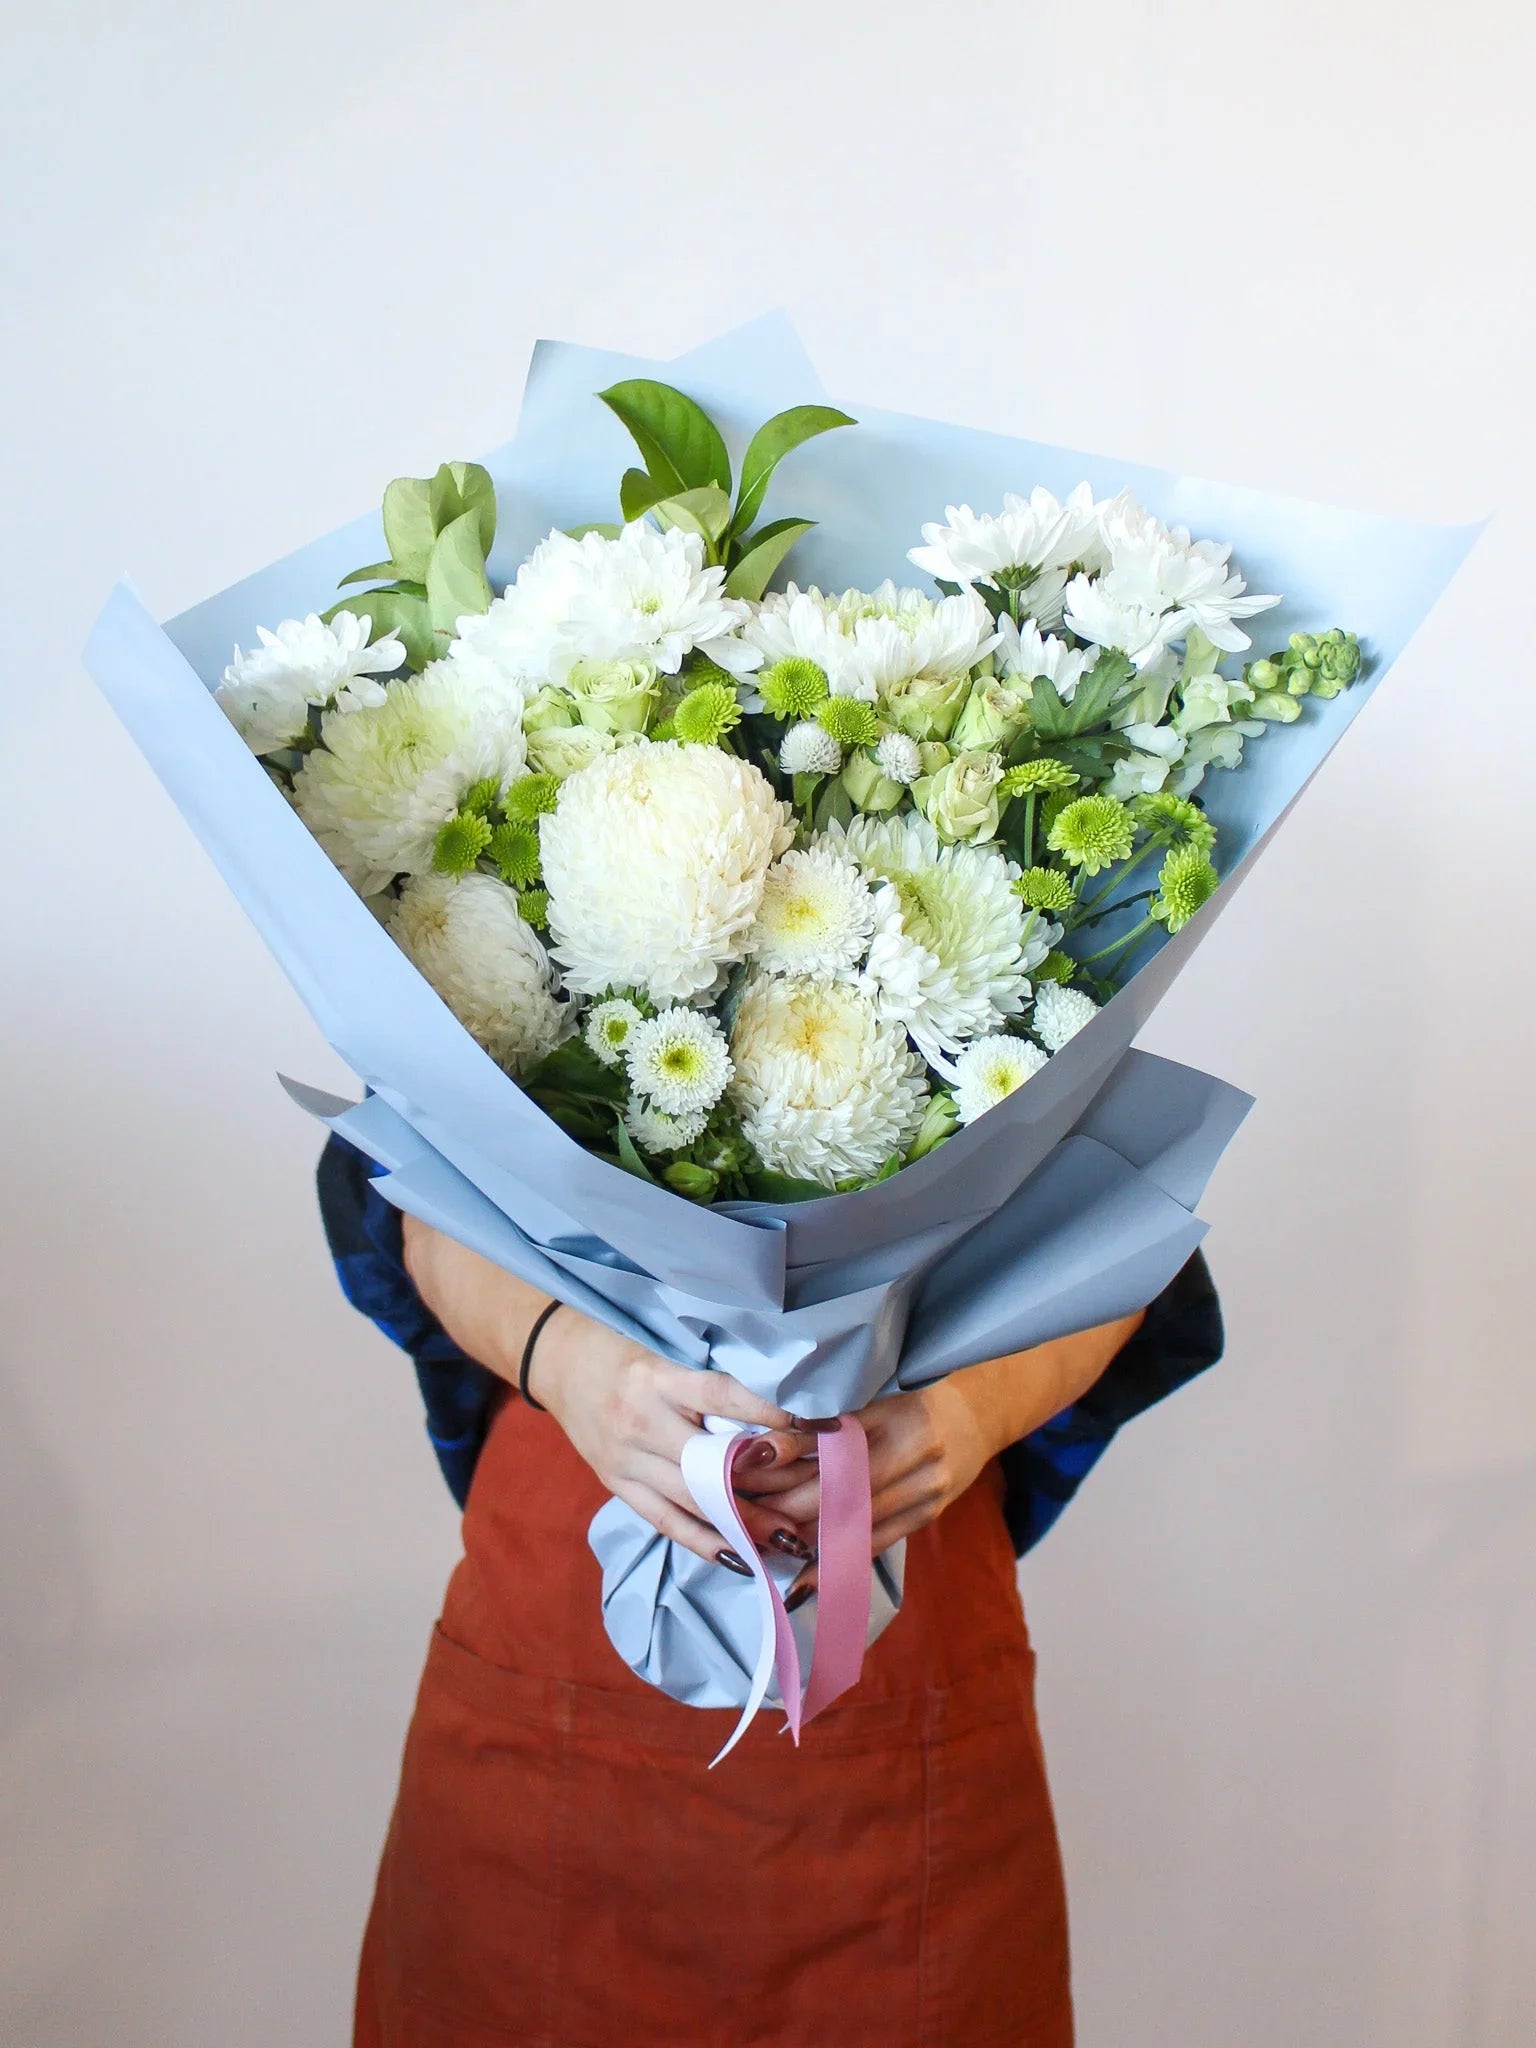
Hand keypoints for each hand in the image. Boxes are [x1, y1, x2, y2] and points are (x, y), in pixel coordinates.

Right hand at [528, 1308, 823, 1570]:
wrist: (558, 1363)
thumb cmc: (624, 1353)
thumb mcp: (666, 1356)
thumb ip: (711, 1386)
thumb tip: (777, 1409)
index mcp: (658, 1379)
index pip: (723, 1396)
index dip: (770, 1412)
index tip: (818, 1425)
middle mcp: (641, 1421)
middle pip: (709, 1463)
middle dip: (765, 1487)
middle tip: (816, 1504)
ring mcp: (625, 1458)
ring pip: (691, 1500)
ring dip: (743, 1524)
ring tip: (788, 1541)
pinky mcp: (617, 1484)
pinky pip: (664, 1521)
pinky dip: (703, 1542)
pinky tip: (740, 1559)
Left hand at [739, 1309, 1147, 1583]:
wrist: (981, 1414)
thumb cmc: (916, 1395)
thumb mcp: (876, 1393)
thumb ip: (829, 1418)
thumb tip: (764, 1439)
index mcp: (896, 1414)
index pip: (831, 1441)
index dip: (784, 1456)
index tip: (742, 1465)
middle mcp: (914, 1454)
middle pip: (839, 1487)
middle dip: (784, 1502)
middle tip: (739, 1511)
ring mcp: (925, 1489)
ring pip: (855, 1520)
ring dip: (805, 1535)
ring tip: (759, 1543)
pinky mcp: (927, 1514)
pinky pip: (877, 1543)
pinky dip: (839, 1560)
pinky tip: (804, 1577)